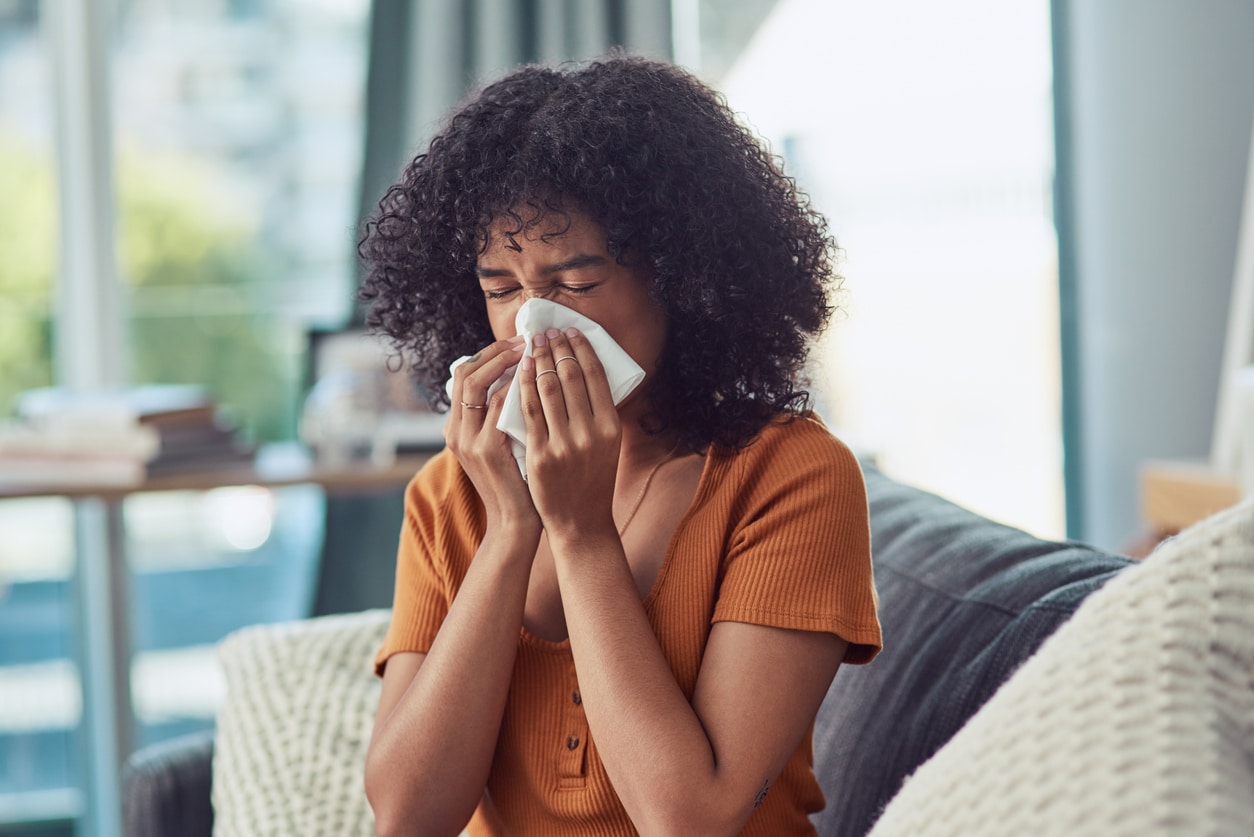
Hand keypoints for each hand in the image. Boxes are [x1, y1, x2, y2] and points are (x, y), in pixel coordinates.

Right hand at [444, 335, 537, 531]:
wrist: (517, 523)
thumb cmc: (518, 481)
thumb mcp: (502, 445)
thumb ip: (502, 417)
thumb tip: (521, 380)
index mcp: (456, 429)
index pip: (463, 376)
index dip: (488, 355)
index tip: (516, 343)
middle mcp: (456, 432)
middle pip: (463, 373)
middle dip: (494, 351)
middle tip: (525, 340)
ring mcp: (468, 441)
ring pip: (475, 384)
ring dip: (503, 362)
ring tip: (530, 351)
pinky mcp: (487, 450)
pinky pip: (496, 405)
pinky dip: (514, 386)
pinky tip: (534, 378)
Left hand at [518, 327, 620, 538]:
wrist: (580, 523)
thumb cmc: (593, 480)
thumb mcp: (607, 445)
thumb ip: (598, 412)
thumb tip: (583, 370)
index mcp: (611, 426)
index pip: (595, 375)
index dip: (581, 348)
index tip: (569, 331)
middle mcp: (591, 433)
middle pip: (571, 376)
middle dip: (557, 347)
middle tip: (546, 331)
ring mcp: (564, 444)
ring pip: (548, 388)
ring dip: (539, 360)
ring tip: (531, 345)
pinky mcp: (540, 455)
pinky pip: (528, 411)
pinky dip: (523, 385)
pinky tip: (519, 371)